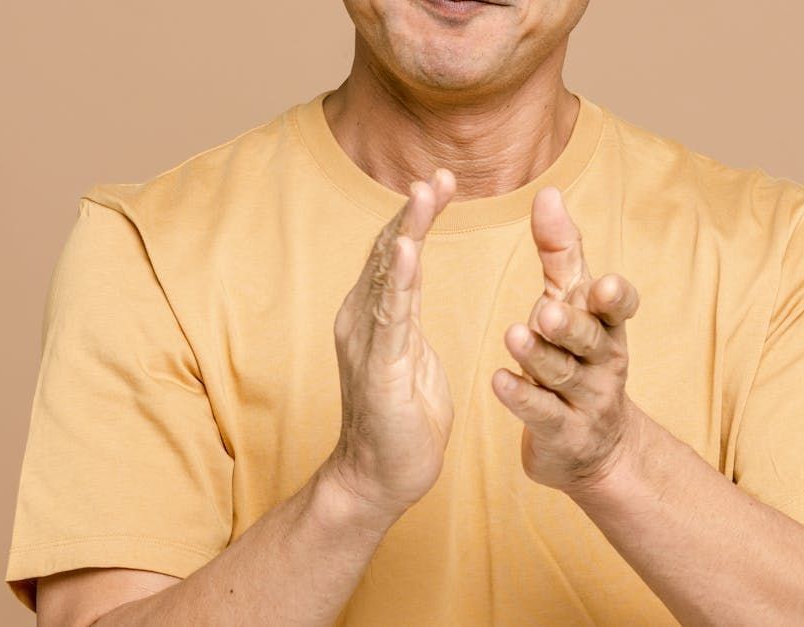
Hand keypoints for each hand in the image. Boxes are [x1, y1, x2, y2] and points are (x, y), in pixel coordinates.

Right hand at [325, 168, 457, 517]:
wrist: (378, 479)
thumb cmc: (400, 423)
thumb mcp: (410, 359)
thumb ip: (405, 323)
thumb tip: (407, 295)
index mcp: (374, 316)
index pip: (397, 254)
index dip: (416, 216)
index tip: (441, 181)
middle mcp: (362, 320)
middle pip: (390, 253)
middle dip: (414, 212)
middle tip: (437, 174)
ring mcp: (366, 341)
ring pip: (390, 275)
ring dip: (408, 231)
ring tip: (425, 194)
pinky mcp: (379, 367)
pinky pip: (391, 315)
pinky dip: (400, 278)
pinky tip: (409, 249)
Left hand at [491, 187, 644, 494]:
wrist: (593, 447)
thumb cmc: (578, 355)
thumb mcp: (573, 303)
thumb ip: (561, 250)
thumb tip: (548, 190)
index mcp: (608, 326)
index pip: (620, 309)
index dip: (617, 299)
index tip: (605, 284)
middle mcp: (603, 361)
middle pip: (590, 340)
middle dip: (571, 325)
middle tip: (548, 311)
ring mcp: (585, 400)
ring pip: (563, 375)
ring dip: (539, 357)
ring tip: (514, 337)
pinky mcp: (562, 433)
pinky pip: (542, 414)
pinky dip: (521, 397)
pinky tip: (498, 382)